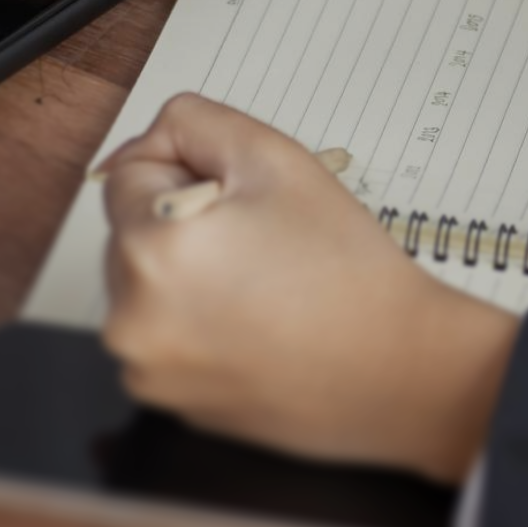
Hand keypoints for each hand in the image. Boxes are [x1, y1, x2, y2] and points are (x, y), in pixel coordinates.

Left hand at [99, 94, 516, 481]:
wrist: (398, 372)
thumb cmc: (347, 271)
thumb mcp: (275, 158)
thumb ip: (196, 123)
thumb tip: (151, 141)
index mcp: (151, 251)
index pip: (129, 174)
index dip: (190, 173)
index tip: (242, 201)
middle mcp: (131, 320)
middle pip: (132, 233)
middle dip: (184, 225)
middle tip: (263, 245)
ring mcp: (146, 370)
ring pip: (146, 286)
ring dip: (186, 275)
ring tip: (263, 289)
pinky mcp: (167, 402)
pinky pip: (163, 337)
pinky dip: (197, 324)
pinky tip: (256, 327)